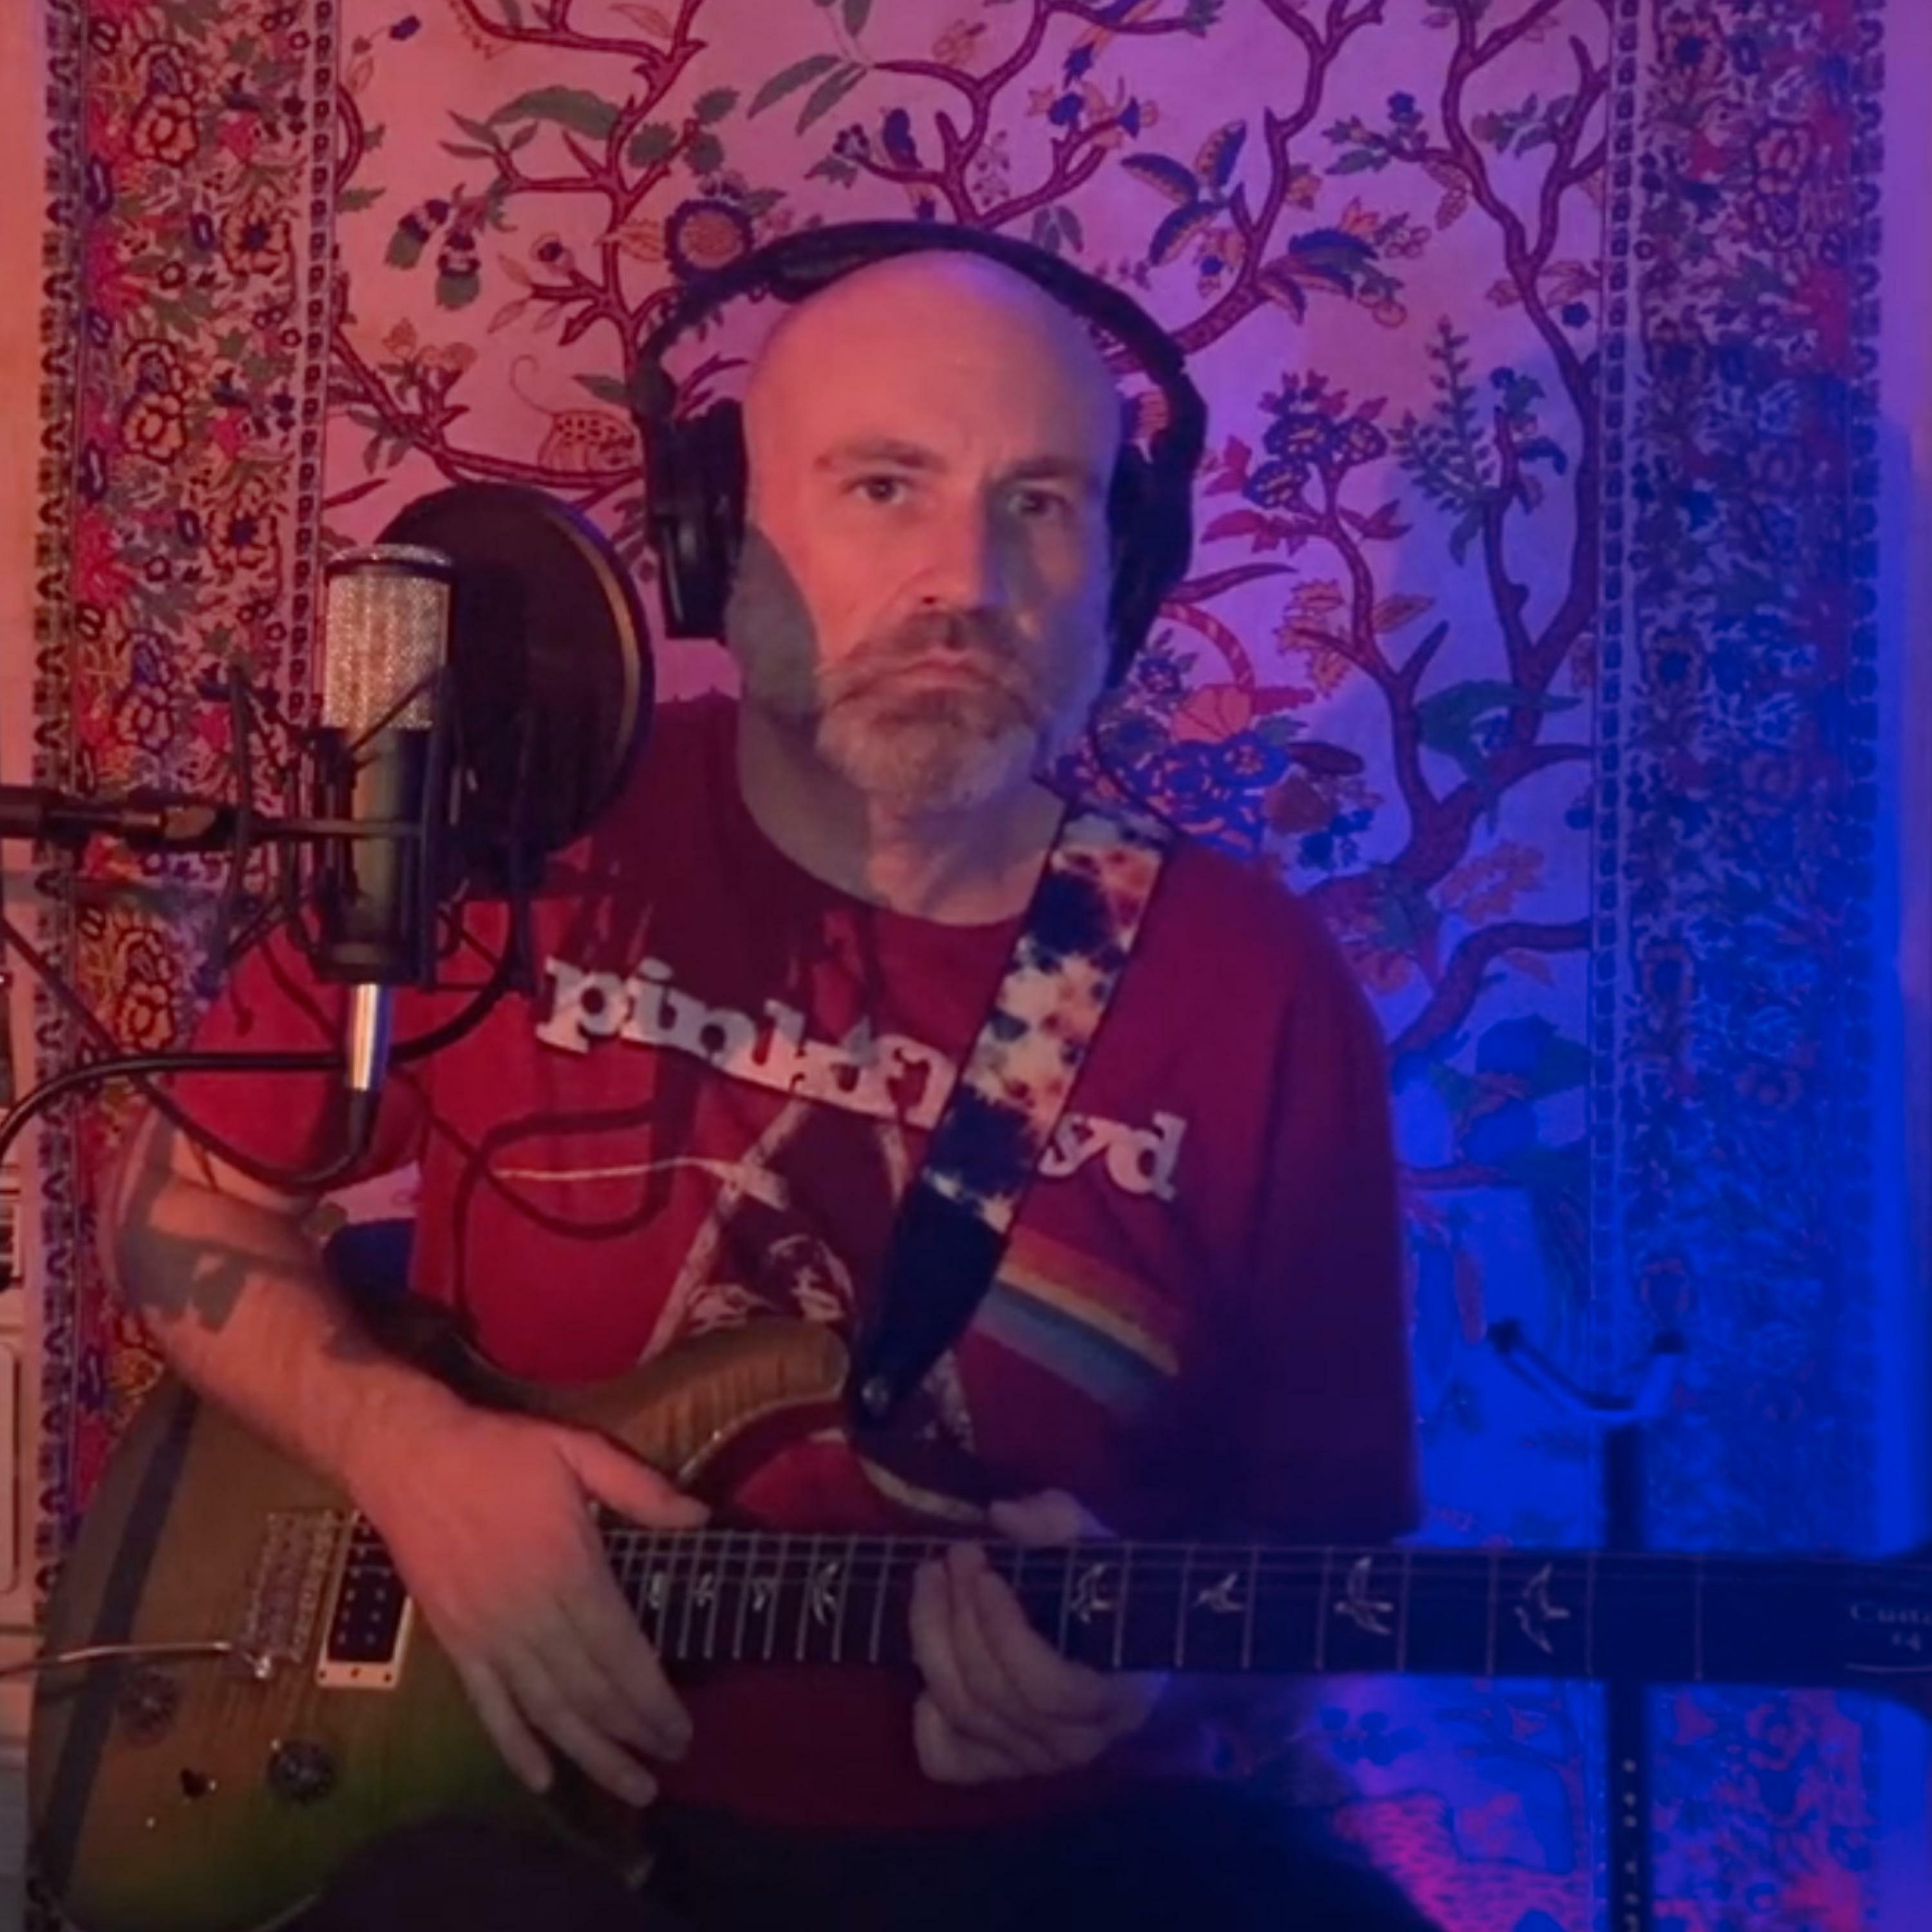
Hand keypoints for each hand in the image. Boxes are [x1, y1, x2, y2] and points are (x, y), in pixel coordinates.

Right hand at [349, 1400, 705, 1807]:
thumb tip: (701, 1518)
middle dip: (633, 1734)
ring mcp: (488, 1636)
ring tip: (628, 1787)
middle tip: (670, 1763)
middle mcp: (530, 1615)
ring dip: (589, 1754)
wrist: (409, 1459)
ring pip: (546, 1711)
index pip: (622, 1653)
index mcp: (569, 1570)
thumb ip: (640, 1488)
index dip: (653, 1699)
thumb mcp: (578, 1451)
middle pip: (590, 1692)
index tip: (683, 1730)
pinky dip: (515, 1746)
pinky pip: (489, 1706)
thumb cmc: (501, 1454)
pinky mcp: (455, 1643)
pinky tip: (540, 1780)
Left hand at [910, 1489, 1165, 1784]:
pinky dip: (927, 1715)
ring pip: (963, 1714)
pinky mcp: (995, 1769)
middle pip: (991, 1694)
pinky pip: (945, 1757)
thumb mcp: (1097, 1551)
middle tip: (950, 1558)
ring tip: (930, 1580)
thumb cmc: (1111, 1599)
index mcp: (1115, 1698)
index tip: (984, 1572)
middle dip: (959, 1617)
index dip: (1004, 1631)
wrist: (1121, 1657)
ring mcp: (1032, 1763)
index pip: (1045, 1686)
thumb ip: (1060, 1524)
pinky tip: (932, 1664)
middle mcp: (1073, 1744)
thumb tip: (1003, 1514)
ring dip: (934, 1639)